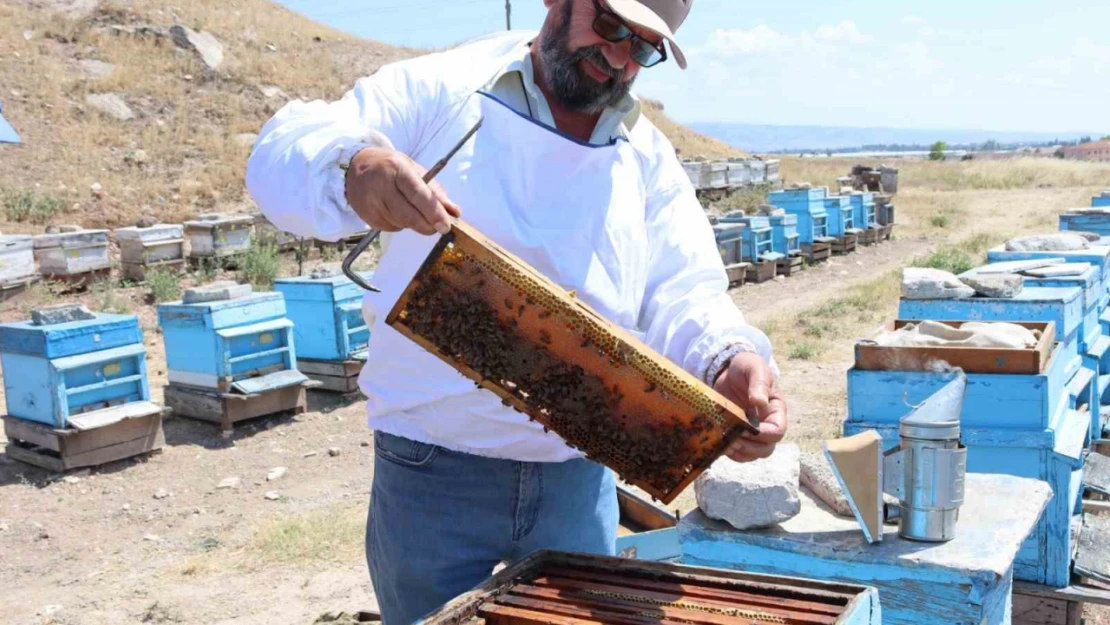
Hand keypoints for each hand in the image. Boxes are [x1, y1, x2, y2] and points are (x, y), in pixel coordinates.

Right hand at [345, 147, 461, 235]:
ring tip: (413, 210)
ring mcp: (371, 202)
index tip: (445, 226)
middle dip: (427, 225)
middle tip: (437, 227)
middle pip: (409, 215)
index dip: (433, 212)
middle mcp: (381, 185)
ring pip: (401, 224)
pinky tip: (396, 211)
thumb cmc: (391, 167)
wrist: (355, 166)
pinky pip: (391, 227)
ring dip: (414, 224)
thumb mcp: (414, 170)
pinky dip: (400, 224)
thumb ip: (435, 191)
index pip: (418, 195)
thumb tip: (455, 212)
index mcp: (397, 169)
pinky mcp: (366, 216)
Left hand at [713, 352, 787, 462]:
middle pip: (766, 449)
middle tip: (733, 439)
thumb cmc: (746, 367)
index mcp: (775, 410)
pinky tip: (719, 443)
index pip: (777, 431)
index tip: (747, 427)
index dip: (764, 434)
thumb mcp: (754, 369)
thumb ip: (759, 384)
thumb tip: (759, 402)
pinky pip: (738, 452)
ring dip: (739, 452)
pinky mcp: (737, 434)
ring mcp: (751, 432)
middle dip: (750, 447)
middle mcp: (766, 424)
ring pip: (752, 454)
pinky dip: (730, 452)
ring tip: (725, 442)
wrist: (728, 369)